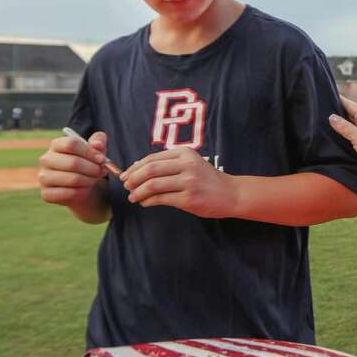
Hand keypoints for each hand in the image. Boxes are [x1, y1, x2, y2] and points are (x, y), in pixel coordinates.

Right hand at [39, 131, 107, 206]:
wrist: (81, 185)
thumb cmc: (87, 163)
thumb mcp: (95, 150)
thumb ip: (99, 142)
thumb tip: (97, 145)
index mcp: (56, 145)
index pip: (71, 144)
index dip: (90, 152)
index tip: (102, 159)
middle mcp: (46, 160)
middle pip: (73, 162)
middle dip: (93, 168)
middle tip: (102, 171)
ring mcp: (44, 177)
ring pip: (73, 179)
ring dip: (89, 180)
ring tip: (94, 179)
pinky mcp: (46, 194)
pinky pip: (70, 193)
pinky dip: (82, 192)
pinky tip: (84, 189)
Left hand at [121, 147, 235, 216]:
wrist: (231, 193)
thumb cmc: (207, 179)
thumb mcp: (190, 164)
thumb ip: (168, 164)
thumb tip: (137, 168)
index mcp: (185, 153)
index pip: (152, 158)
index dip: (135, 167)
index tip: (126, 175)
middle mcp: (187, 165)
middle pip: (150, 170)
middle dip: (133, 179)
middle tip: (126, 186)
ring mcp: (188, 182)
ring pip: (153, 185)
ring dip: (138, 192)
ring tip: (133, 197)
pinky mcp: (189, 198)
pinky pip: (161, 199)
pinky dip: (148, 201)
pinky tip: (145, 202)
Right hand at [328, 96, 356, 171]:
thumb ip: (344, 126)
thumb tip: (331, 117)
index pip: (348, 104)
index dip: (339, 99)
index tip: (328, 94)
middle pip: (349, 113)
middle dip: (338, 110)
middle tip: (324, 108)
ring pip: (351, 123)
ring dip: (341, 122)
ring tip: (328, 121)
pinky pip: (353, 133)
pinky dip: (346, 132)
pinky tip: (339, 136)